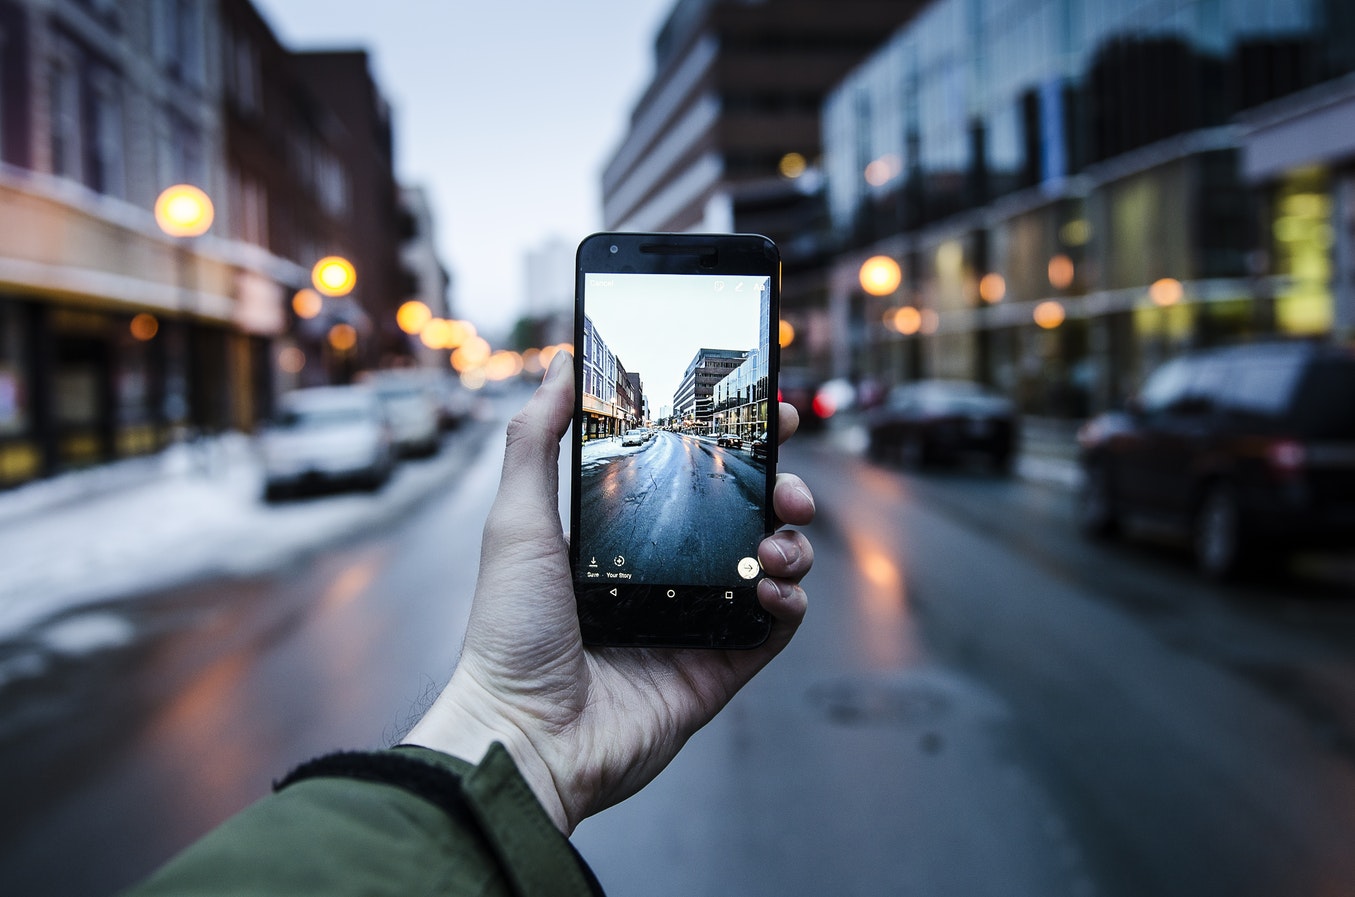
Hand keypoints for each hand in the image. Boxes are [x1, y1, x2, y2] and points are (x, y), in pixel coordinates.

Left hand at [404, 353, 814, 832]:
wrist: (524, 736)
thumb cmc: (510, 631)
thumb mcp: (516, 521)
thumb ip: (535, 441)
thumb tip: (559, 368)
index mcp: (627, 535)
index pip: (695, 474)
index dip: (737, 444)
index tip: (768, 417)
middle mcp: (667, 572)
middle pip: (746, 514)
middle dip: (781, 490)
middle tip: (788, 487)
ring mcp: (696, 620)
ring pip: (771, 565)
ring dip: (790, 543)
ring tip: (776, 545)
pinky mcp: (719, 667)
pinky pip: (775, 628)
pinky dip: (789, 602)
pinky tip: (774, 589)